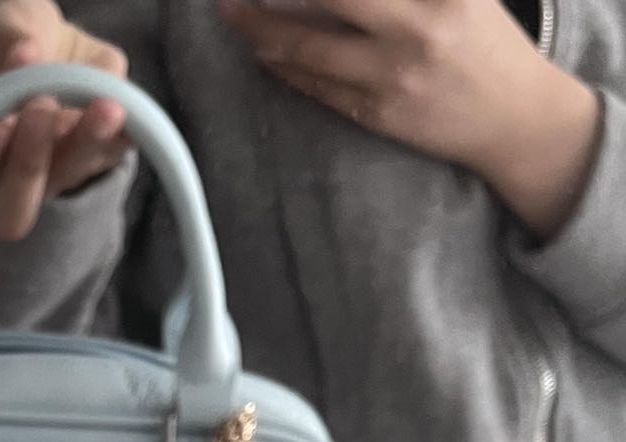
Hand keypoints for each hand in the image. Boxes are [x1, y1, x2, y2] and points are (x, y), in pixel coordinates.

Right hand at [0, 0, 129, 239]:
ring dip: (82, 147)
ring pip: (62, 186)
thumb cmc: (4, 43)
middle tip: (41, 108)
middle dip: (27, 166)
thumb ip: (4, 45)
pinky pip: (106, 160)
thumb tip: (27, 58)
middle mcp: (2, 184)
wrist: (47, 40)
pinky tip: (118, 107)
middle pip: (10, 216)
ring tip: (101, 106)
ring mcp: (50, 178)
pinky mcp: (94, 160)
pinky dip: (115, 135)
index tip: (0, 121)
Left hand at [223, 0, 602, 236]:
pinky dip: (285, 66)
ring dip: (263, 30)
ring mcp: (394, 76)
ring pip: (310, 48)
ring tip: (233, 13)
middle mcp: (418, 28)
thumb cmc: (486, 40)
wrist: (517, 119)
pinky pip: (318, 87)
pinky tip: (263, 51)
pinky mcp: (378, 114)